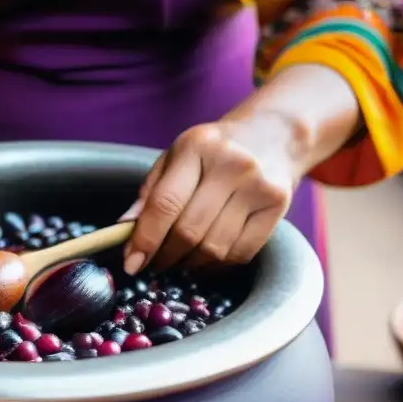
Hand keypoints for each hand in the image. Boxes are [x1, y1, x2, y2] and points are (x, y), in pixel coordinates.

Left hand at [122, 116, 301, 274]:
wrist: (274, 134)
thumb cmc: (213, 151)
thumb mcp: (176, 158)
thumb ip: (149, 193)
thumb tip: (124, 231)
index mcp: (197, 147)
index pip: (165, 203)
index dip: (145, 239)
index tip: (131, 264)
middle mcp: (231, 164)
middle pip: (188, 231)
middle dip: (165, 257)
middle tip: (154, 264)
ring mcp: (259, 186)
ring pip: (214, 248)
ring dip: (189, 264)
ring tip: (179, 261)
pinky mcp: (278, 207)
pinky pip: (241, 254)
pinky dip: (216, 266)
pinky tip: (205, 260)